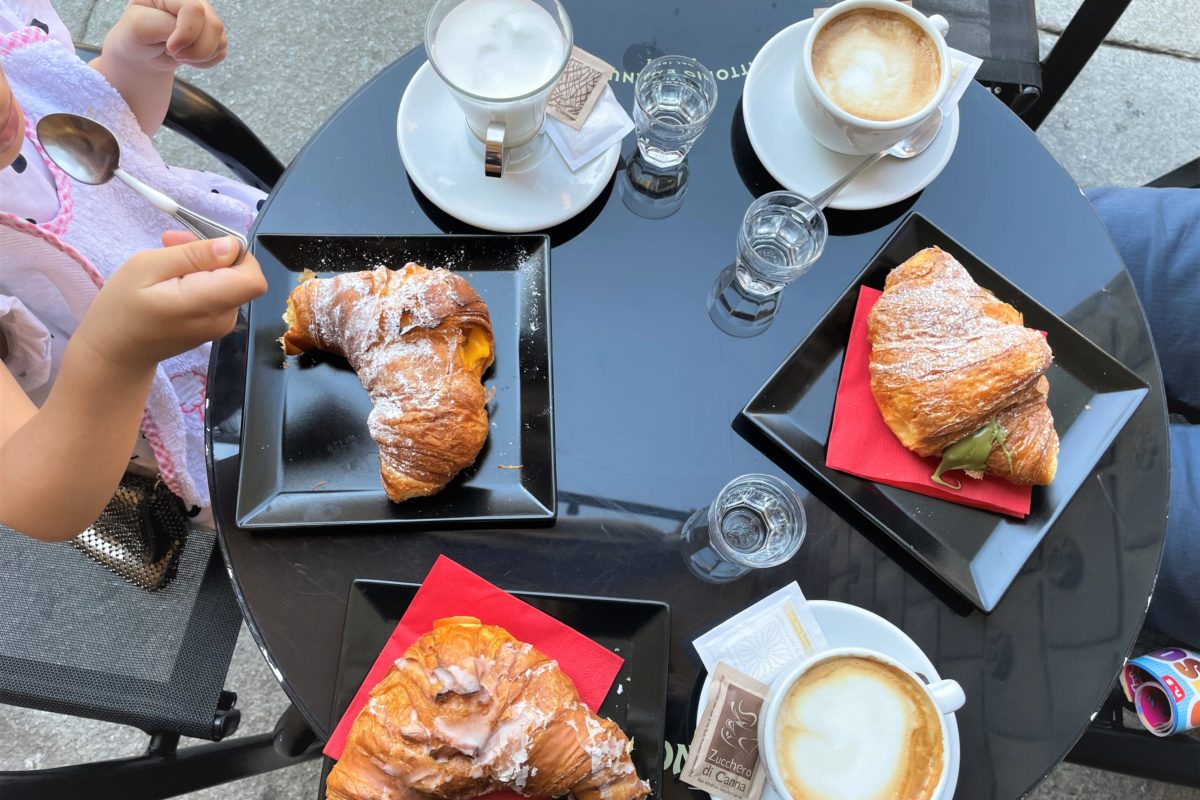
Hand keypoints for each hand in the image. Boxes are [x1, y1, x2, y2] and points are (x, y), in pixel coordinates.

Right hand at [75, 232, 266, 371]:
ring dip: (203, 264)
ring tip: (165, 259)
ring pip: (229, 282)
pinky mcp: (214, 325)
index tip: (202, 245)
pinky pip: (218, 294)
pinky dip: (199, 280)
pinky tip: (171, 278)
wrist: (114, 353)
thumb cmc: (121, 309)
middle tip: (171, 242)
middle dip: (212, 253)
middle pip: (240, 275)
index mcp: (208, 305)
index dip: (236, 254)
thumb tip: (232, 246)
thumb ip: (194, 256)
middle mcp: (224, 318)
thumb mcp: (147, 268)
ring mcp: (221, 325)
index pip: (253, 278)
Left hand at [102, 0, 227, 72]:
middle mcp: (192, 0)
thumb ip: (164, 25)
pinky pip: (222, 51)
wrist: (143, 52)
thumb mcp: (139, 27)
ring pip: (220, 40)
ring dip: (199, 56)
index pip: (194, 9)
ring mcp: (206, 16)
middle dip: (196, 49)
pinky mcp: (214, 34)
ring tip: (179, 54)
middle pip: (214, 26)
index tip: (170, 47)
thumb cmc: (136, 36)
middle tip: (173, 52)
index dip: (186, 33)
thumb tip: (188, 37)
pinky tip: (189, 57)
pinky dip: (205, 61)